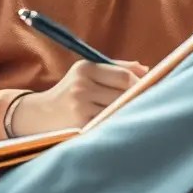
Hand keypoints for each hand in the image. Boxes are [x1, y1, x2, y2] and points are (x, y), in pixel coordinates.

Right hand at [10, 59, 147, 135]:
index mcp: (85, 68)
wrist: (41, 114)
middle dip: (137, 98)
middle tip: (149, 103)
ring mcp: (80, 106)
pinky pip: (108, 122)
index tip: (151, 89)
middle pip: (123, 93)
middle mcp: (81, 86)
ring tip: (136, 114)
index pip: (123, 75)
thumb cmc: (71, 90)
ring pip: (118, 109)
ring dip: (129, 112)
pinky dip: (117, 123)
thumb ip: (117, 68)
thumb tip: (146, 70)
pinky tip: (120, 125)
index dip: (140, 83)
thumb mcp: (88, 72)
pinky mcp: (80, 125)